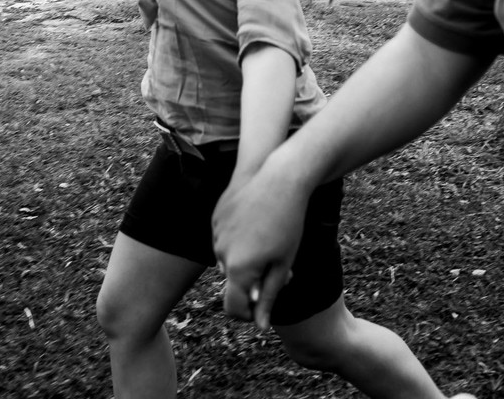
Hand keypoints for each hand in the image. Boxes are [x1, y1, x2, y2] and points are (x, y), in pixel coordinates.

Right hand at [213, 161, 309, 329]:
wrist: (278, 178)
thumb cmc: (288, 222)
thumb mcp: (283, 263)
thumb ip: (269, 295)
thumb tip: (260, 325)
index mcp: (239, 268)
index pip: (234, 306)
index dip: (248, 314)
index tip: (264, 309)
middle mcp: (221, 253)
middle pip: (234, 281)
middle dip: (253, 280)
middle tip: (280, 265)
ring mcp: (216, 233)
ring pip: (229, 259)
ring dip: (245, 259)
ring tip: (271, 238)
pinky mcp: (216, 217)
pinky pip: (225, 238)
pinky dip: (239, 239)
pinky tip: (258, 221)